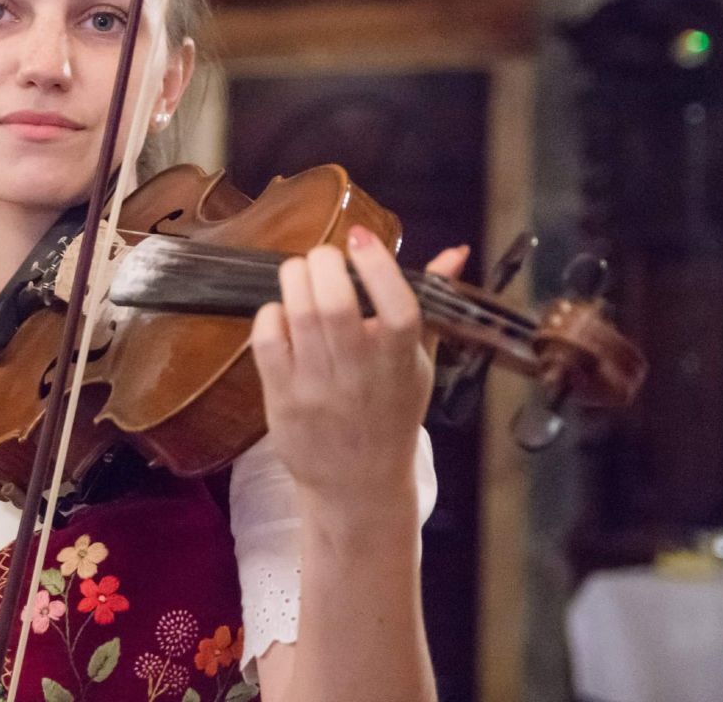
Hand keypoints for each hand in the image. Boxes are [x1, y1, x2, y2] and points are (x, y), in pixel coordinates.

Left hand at [250, 227, 467, 522]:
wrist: (357, 485)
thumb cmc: (391, 415)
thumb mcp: (419, 364)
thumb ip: (433, 304)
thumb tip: (454, 250)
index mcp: (400, 364)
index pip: (398, 311)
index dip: (378, 267)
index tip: (362, 238)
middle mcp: (360, 376)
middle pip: (335, 305)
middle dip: (324, 263)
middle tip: (324, 258)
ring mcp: (318, 388)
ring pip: (299, 315)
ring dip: (295, 278)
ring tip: (301, 274)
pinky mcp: (282, 398)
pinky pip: (267, 340)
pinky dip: (270, 313)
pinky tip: (282, 312)